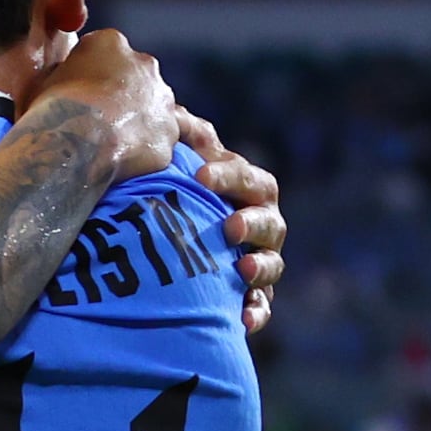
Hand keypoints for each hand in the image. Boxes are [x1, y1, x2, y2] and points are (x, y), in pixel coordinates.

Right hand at [27, 26, 181, 187]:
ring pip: (158, 104)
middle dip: (125, 95)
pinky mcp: (169, 131)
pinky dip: (171, 139)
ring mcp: (162, 98)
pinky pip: (180, 133)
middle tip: (103, 121)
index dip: (94, 76)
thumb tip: (61, 83)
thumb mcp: (43, 82)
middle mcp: (143, 64)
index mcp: (109, 43)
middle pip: (137, 77)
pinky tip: (160, 151)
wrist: (75, 145)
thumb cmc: (51, 112)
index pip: (106, 53)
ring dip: (144, 117)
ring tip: (122, 142)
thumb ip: (60, 75)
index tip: (82, 95)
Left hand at [182, 116, 285, 336]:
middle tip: (229, 227)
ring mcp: (258, 261)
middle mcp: (260, 225)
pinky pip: (261, 307)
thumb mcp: (172, 164)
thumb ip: (177, 137)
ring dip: (261, 266)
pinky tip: (242, 320)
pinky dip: (255, 313)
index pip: (249, 179)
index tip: (202, 176)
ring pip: (273, 264)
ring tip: (242, 269)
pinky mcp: (249, 298)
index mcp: (245, 191)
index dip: (230, 176)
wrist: (158, 248)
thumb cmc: (171, 195)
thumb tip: (168, 110)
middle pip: (269, 221)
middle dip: (253, 222)